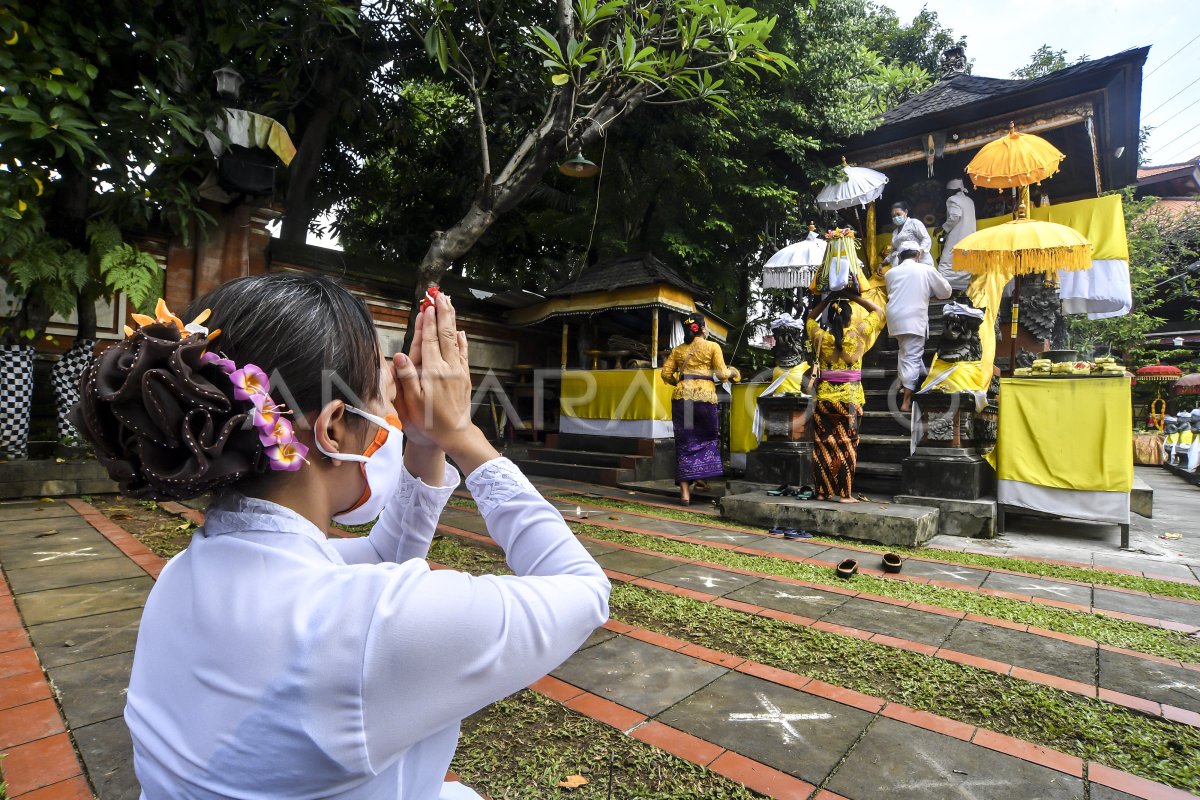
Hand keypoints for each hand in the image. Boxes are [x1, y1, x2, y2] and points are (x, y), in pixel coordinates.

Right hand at [392, 293, 497, 471]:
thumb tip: (399, 355)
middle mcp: (448, 368)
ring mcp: (459, 371)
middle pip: (445, 335)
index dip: (427, 323)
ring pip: (455, 340)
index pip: (429, 341)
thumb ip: (407, 377)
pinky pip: (464, 353)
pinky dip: (462, 341)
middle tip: (440, 296)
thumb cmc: (430, 421)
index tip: (426, 307)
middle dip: (442, 314)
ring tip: (450, 305)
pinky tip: (462, 332)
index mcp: (433, 372)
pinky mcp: (465, 377)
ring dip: (452, 321)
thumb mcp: (412, 402)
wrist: (456, 434)